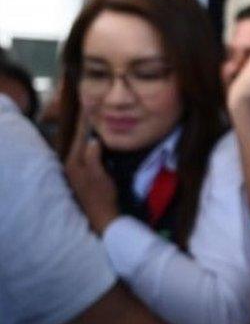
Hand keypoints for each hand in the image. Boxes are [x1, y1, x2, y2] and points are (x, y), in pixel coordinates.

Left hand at [64, 118, 118, 233]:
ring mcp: (77, 171)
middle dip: (85, 126)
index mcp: (73, 163)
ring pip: (82, 147)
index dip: (85, 122)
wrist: (103, 216)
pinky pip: (87, 154)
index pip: (79, 137)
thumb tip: (94, 140)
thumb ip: (93, 156)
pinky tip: (99, 141)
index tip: (89, 106)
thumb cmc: (101, 196)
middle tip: (94, 111)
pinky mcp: (84, 175)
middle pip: (79, 140)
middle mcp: (72, 165)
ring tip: (97, 122)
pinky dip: (92, 145)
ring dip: (89, 135)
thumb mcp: (98, 175)